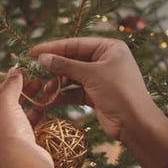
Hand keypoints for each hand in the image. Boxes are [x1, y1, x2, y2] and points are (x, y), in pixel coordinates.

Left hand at [0, 68, 52, 167]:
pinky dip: (39, 112)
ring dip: (32, 99)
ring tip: (44, 85)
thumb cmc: (7, 131)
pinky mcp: (26, 145)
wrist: (24, 164)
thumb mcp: (5, 103)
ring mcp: (9, 140)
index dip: (5, 84)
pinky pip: (31, 124)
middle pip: (7, 105)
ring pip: (21, 114)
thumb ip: (10, 85)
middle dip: (21, 90)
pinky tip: (48, 101)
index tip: (20, 72)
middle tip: (35, 77)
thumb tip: (15, 71)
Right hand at [28, 37, 167, 167]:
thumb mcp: (91, 75)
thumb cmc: (119, 92)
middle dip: (54, 68)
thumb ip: (65, 65)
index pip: (75, 44)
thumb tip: (42, 58)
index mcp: (108, 48)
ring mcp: (99, 78)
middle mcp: (104, 60)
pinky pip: (74, 91)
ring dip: (57, 83)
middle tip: (34, 71)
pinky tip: (50, 99)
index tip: (32, 52)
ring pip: (71, 77)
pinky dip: (63, 95)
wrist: (135, 124)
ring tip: (45, 89)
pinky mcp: (95, 95)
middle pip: (72, 60)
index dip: (53, 48)